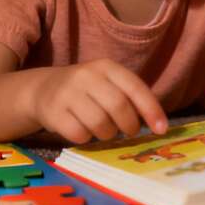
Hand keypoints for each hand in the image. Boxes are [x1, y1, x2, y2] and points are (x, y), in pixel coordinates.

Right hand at [29, 59, 167, 143]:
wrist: (43, 90)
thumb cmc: (85, 91)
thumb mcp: (107, 84)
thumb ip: (130, 98)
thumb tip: (157, 124)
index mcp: (106, 67)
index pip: (134, 87)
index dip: (151, 109)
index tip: (161, 129)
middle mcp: (86, 75)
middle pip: (118, 107)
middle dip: (129, 126)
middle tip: (128, 132)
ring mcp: (67, 93)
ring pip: (100, 124)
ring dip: (107, 134)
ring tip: (103, 129)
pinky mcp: (53, 112)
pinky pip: (80, 134)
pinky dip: (86, 138)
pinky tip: (82, 130)